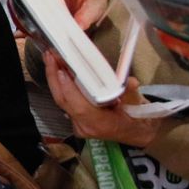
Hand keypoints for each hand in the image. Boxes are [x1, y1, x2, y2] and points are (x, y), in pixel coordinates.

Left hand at [43, 51, 168, 146]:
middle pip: (64, 101)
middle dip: (54, 77)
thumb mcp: (138, 104)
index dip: (69, 89)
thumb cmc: (138, 118)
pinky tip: (58, 70)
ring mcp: (78, 124)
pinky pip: (64, 101)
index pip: (79, 107)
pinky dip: (61, 85)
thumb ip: (132, 93)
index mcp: (101, 124)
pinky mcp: (75, 119)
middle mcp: (85, 126)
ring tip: (51, 59)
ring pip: (61, 101)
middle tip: (50, 56)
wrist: (137, 132)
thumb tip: (130, 82)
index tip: (61, 71)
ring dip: (55, 79)